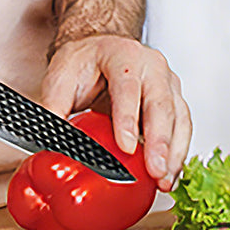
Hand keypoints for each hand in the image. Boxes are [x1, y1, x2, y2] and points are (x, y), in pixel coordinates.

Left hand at [39, 34, 190, 190]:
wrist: (100, 49)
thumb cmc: (83, 63)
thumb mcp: (61, 77)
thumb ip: (53, 108)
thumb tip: (46, 145)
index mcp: (123, 55)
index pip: (128, 86)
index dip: (128, 117)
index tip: (126, 147)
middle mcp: (151, 66)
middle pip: (161, 103)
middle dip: (160, 140)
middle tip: (154, 170)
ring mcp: (167, 82)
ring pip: (179, 115)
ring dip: (174, 151)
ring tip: (163, 180)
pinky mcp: (174, 100)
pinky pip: (183, 126)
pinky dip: (178, 153)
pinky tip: (169, 175)